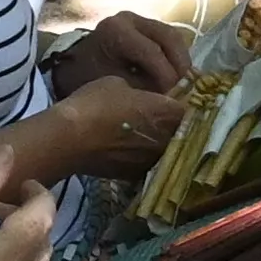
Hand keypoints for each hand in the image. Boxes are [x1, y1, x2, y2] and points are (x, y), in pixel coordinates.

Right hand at [35, 71, 189, 177]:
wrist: (67, 139)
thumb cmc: (94, 103)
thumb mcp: (119, 85)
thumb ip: (141, 93)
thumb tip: (144, 100)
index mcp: (169, 113)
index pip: (193, 110)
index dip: (188, 106)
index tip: (181, 103)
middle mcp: (167, 140)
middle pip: (184, 134)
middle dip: (180, 127)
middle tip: (168, 120)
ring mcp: (153, 161)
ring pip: (168, 151)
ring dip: (164, 145)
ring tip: (151, 137)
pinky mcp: (136, 175)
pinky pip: (150, 164)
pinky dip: (146, 158)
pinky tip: (135, 151)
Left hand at [54, 9, 196, 95]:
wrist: (75, 64)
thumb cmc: (89, 75)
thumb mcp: (112, 83)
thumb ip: (141, 88)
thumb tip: (170, 99)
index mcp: (116, 30)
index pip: (151, 51)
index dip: (166, 75)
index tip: (174, 96)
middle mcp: (131, 18)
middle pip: (168, 37)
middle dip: (180, 64)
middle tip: (188, 88)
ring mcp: (140, 20)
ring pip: (173, 36)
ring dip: (182, 60)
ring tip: (186, 82)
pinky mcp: (147, 26)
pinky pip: (169, 39)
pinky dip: (177, 56)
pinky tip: (180, 75)